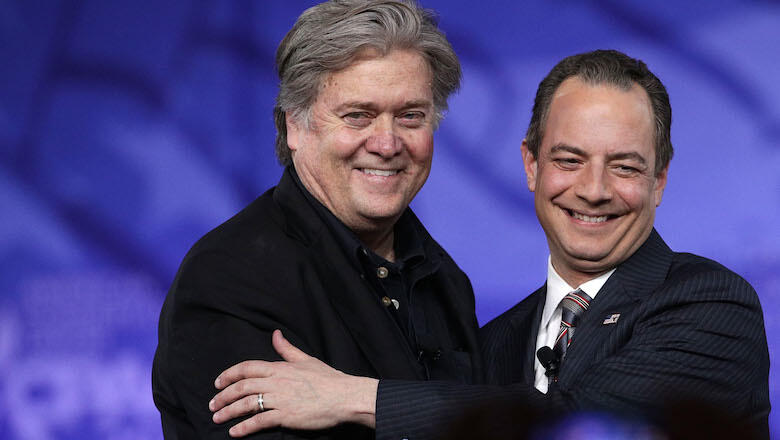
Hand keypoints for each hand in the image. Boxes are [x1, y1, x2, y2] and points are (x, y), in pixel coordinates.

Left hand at [209, 330, 378, 436]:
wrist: (344, 396)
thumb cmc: (328, 379)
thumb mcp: (306, 360)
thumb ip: (287, 349)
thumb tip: (275, 334)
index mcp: (280, 367)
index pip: (247, 368)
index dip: (229, 374)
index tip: (218, 383)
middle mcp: (276, 382)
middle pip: (242, 387)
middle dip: (223, 396)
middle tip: (212, 404)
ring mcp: (280, 399)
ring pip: (246, 404)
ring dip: (228, 412)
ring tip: (217, 418)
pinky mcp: (285, 416)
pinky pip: (259, 421)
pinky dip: (244, 428)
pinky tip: (235, 432)